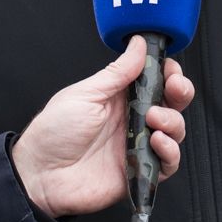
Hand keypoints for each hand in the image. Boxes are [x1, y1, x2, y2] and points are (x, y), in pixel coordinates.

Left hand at [10, 36, 195, 219]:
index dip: (169, 73)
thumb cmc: (54, 134)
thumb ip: (117, 72)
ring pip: (175, 130)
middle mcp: (133, 120)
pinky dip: (170, 150)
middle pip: (173, 103)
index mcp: (120, 97)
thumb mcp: (85, 94)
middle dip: (181, 91)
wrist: (40, 176)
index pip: (156, 80)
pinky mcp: (140, 171)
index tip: (170, 70)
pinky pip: (168, 162)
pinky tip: (156, 142)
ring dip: (173, 121)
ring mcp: (138, 145)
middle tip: (174, 88)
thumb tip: (139, 45)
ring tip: (154, 120)